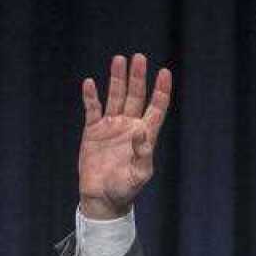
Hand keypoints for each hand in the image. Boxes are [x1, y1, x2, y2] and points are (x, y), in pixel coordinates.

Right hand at [79, 53, 172, 218]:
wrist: (102, 197)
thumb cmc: (126, 188)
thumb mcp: (140, 174)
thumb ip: (143, 154)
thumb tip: (142, 131)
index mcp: (145, 134)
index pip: (156, 107)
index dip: (161, 90)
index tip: (165, 73)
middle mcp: (129, 126)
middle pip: (136, 96)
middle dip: (138, 77)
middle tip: (139, 58)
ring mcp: (111, 126)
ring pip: (115, 97)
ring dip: (117, 79)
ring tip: (119, 59)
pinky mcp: (93, 131)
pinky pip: (92, 109)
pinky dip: (91, 97)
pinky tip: (91, 83)